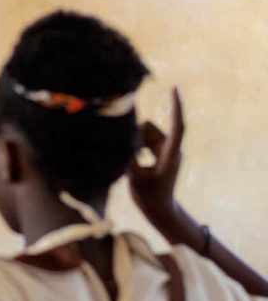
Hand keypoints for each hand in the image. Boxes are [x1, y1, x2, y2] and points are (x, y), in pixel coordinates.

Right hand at [128, 87, 183, 222]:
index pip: (177, 127)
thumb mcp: (136, 178)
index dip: (175, 107)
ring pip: (144, 133)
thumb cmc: (150, 198)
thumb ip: (129, 156)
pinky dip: (135, 145)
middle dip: (135, 136)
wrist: (160, 211)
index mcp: (171, 155)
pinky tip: (133, 161)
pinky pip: (143, 139)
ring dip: (134, 142)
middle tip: (129, 157)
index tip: (174, 89)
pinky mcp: (159, 153)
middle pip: (150, 129)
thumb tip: (123, 138)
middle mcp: (171, 149)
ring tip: (131, 163)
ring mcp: (166, 151)